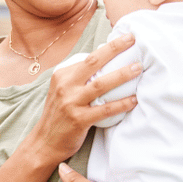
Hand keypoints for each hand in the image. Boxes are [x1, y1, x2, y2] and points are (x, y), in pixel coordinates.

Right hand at [33, 34, 139, 163]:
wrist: (44, 142)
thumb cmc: (59, 115)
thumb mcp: (62, 91)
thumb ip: (78, 78)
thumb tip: (102, 62)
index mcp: (61, 76)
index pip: (88, 58)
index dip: (108, 47)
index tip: (126, 38)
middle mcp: (65, 86)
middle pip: (93, 62)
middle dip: (114, 49)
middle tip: (133, 40)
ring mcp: (71, 103)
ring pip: (101, 84)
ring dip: (122, 74)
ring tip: (138, 68)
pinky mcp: (78, 119)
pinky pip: (105, 109)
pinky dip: (121, 104)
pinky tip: (134, 100)